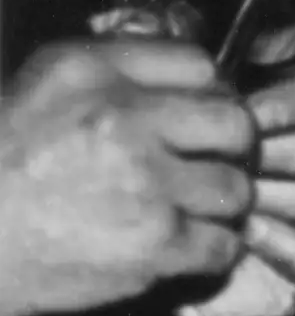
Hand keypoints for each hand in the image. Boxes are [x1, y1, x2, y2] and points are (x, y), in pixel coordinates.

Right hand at [0, 36, 258, 315]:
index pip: (196, 64)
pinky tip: (183, 247)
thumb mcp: (37, 93)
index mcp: (88, 71)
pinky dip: (212, 251)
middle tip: (210, 164)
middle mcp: (122, 118)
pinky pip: (225, 244)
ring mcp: (145, 182)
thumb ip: (108, 81)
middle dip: (230, 148)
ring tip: (188, 210)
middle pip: (234, 123)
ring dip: (220, 204)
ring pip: (236, 188)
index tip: (202, 115)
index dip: (210, 93)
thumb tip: (182, 85)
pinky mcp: (159, 242)